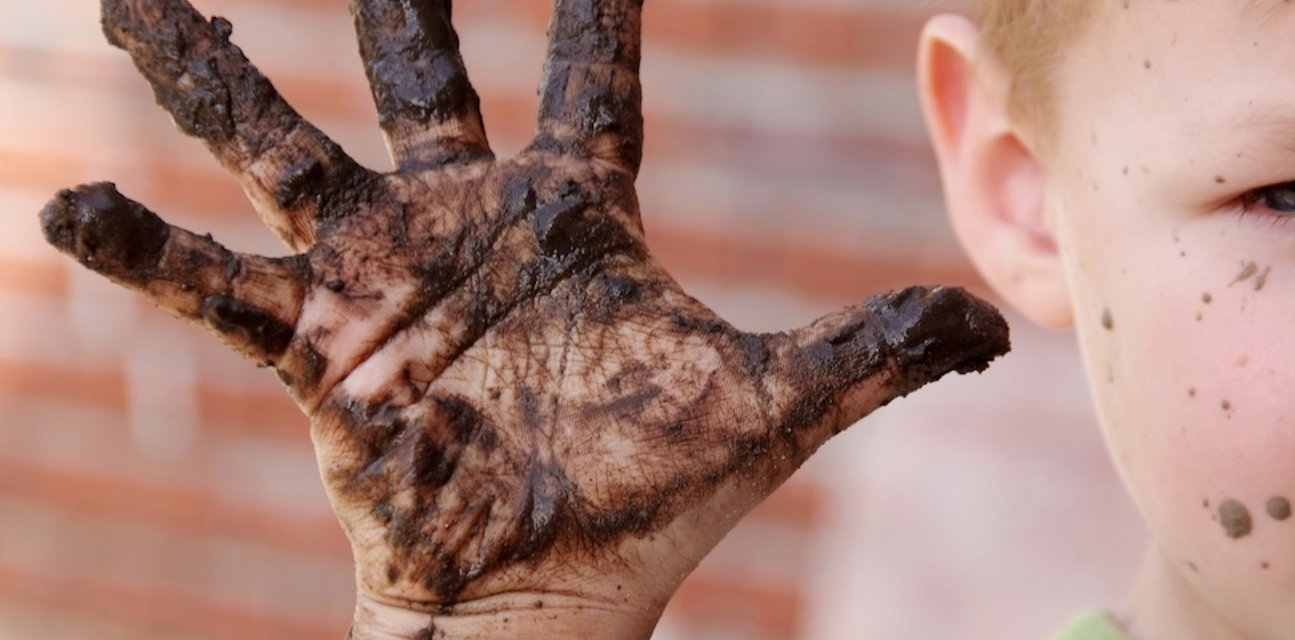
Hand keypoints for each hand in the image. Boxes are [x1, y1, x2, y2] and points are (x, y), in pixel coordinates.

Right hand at [39, 0, 1009, 635]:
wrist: (548, 604)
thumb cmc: (651, 503)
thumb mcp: (771, 408)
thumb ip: (873, 352)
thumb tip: (992, 327)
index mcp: (577, 215)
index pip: (596, 69)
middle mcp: (466, 222)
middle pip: (415, 65)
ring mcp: (378, 277)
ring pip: (277, 144)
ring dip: (207, 74)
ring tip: (126, 0)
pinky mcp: (313, 353)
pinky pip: (213, 287)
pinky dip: (144, 250)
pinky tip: (64, 207)